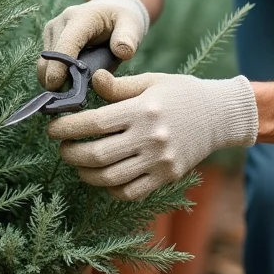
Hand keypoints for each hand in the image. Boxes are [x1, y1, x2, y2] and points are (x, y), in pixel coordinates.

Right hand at [38, 0, 149, 90]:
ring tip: (73, 92)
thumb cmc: (123, 20)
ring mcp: (52, 30)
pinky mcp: (48, 40)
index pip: (66, 44)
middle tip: (70, 100)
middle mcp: (61, 22)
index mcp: (81, 18)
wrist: (111, 11)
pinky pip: (46, 64)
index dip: (59, 66)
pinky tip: (69, 84)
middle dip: (55, 79)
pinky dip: (54, 76)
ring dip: (54, 79)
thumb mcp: (132, 25)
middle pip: (51, 57)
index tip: (56, 86)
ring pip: (44, 63)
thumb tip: (122, 52)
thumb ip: (128, 38)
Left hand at [47, 70, 257, 200]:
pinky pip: (130, 192)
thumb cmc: (182, 93)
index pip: (94, 123)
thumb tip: (91, 80)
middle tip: (62, 148)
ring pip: (110, 177)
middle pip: (97, 154)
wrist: (220, 116)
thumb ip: (119, 86)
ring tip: (78, 163)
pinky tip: (103, 177)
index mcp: (143, 110)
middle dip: (70, 153)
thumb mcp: (152, 81)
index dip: (67, 127)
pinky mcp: (167, 177)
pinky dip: (110, 188)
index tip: (53, 128)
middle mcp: (150, 137)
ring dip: (86, 173)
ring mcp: (159, 161)